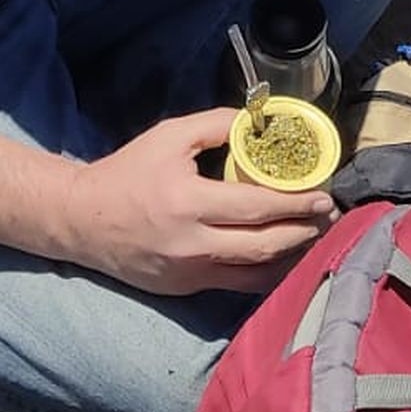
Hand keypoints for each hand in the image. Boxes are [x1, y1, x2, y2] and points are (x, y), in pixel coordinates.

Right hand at [63, 109, 334, 295]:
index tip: (322, 195)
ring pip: (256, 273)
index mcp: (188, 202)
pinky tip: (283, 258)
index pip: (256, 207)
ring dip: (291, 256)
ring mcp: (189, 273)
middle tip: (328, 216)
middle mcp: (191, 244)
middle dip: (304, 231)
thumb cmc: (128, 172)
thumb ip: (216, 125)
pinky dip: (265, 272)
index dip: (296, 203)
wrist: (82, 220)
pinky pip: (236, 284)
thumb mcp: (169, 136)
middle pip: (265, 245)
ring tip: (314, 237)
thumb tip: (260, 122)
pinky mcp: (185, 289)